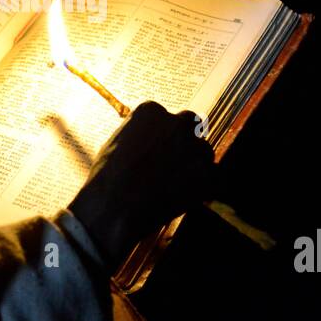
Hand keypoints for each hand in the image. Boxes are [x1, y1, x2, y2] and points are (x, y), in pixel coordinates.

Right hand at [68, 101, 214, 266]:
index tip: (158, 150)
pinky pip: (214, 177)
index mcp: (152, 111)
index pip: (167, 116)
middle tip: (174, 163)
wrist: (114, 209)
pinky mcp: (208, 173)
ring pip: (204, 151)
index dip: (164, 135)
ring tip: (172, 187)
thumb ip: (140, 134)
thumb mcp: (116, 143)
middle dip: (185, 141)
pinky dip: (204, 187)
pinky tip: (183, 198)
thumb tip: (151, 139)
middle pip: (191, 124)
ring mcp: (195, 147)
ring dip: (195, 165)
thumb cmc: (107, 179)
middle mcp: (177, 123)